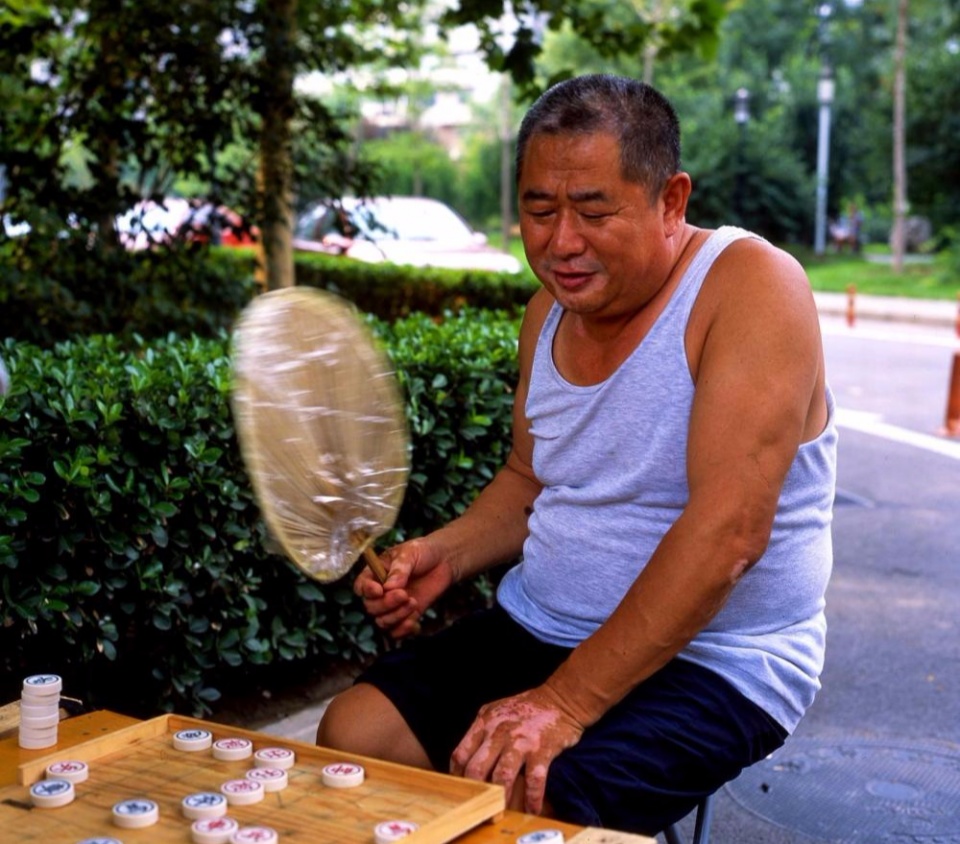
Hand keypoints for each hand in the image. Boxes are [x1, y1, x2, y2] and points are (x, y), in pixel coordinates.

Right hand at [353, 537, 454, 637]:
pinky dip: (403, 630)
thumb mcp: (409, 554)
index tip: (379, 590)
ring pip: (382, 622)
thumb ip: (399, 570)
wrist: (444, 560)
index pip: (361, 586)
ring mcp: (393, 605)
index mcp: (375, 573)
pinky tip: (414, 620)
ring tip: (413, 602)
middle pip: (371, 607)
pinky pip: (396, 632)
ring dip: (396, 616)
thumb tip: (389, 587)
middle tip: (404, 594)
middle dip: (386, 604)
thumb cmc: (423, 552)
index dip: (367, 591)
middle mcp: (381, 592)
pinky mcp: (406, 615)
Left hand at [449, 684, 584, 814]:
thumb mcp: (496, 712)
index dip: (457, 777)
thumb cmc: (525, 709)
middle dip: (475, 793)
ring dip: (500, 800)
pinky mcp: (542, 750)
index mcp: (485, 723)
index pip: (461, 754)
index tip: (462, 792)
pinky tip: (531, 810)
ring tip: (500, 814)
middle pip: (476, 769)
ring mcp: (520, 741)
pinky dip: (532, 799)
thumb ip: (481, 732)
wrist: (560, 699)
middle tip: (477, 809)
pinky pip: (533, 780)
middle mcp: (499, 732)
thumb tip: (465, 762)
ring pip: (502, 777)